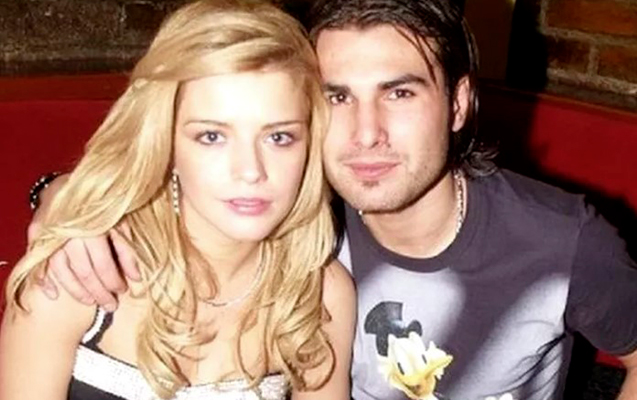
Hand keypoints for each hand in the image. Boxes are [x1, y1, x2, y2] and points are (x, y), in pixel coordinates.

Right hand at [27, 175, 140, 310]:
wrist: (69, 181)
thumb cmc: (99, 202)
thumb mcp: (120, 220)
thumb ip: (128, 248)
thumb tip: (137, 278)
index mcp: (92, 227)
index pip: (103, 263)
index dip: (113, 281)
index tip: (122, 291)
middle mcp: (69, 233)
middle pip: (83, 272)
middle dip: (98, 292)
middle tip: (110, 305)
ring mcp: (50, 236)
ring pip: (61, 272)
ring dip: (76, 291)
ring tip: (90, 302)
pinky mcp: (36, 236)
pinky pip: (39, 264)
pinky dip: (46, 281)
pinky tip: (55, 294)